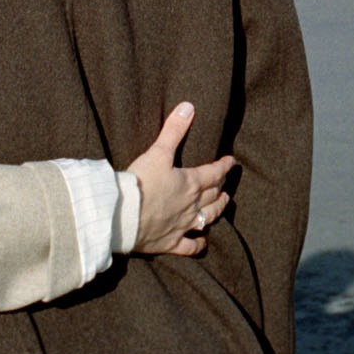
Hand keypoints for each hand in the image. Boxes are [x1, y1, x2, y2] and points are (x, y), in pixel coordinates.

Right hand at [127, 102, 234, 256]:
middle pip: (213, 195)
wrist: (122, 215)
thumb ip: (173, 130)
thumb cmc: (140, 182)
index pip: (214, 173)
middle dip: (220, 187)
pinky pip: (190, 246)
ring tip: (222, 205)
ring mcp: (182, 225)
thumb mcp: (158, 152)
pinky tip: (203, 243)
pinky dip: (198, 245)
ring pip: (207, 219)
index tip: (231, 161)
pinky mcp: (170, 242)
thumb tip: (188, 106)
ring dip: (216, 211)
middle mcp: (191, 205)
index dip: (224, 166)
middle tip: (225, 183)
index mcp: (190, 183)